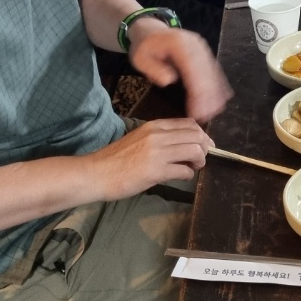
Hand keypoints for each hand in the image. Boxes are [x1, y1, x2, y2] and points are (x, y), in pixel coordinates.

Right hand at [87, 116, 215, 199]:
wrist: (96, 173)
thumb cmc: (115, 159)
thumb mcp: (139, 139)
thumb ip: (160, 139)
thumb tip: (182, 146)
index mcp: (154, 126)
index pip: (189, 123)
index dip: (201, 135)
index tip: (204, 145)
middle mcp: (158, 135)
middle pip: (196, 135)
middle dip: (205, 147)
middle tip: (201, 159)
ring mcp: (158, 153)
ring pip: (195, 150)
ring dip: (200, 160)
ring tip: (193, 167)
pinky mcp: (156, 171)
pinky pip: (184, 170)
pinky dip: (188, 174)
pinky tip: (181, 177)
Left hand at [126, 23, 232, 121]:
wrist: (151, 30)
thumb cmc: (145, 47)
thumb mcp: (140, 58)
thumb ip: (153, 69)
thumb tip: (169, 80)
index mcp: (179, 44)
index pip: (192, 69)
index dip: (197, 91)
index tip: (198, 110)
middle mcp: (195, 44)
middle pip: (206, 71)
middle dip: (208, 95)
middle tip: (207, 116)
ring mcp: (202, 48)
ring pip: (212, 72)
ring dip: (215, 92)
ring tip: (215, 111)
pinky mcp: (204, 53)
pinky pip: (213, 70)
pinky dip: (217, 85)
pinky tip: (221, 98)